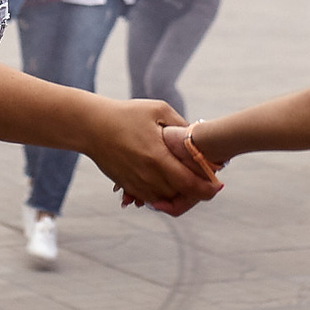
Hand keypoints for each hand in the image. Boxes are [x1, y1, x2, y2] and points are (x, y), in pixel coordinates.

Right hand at [90, 99, 220, 214]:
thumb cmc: (126, 114)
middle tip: (206, 181)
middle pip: (180, 195)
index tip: (218, 185)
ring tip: (187, 179)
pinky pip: (150, 198)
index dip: (207, 188)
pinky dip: (162, 194)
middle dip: (195, 191)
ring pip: (165, 199)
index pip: (189, 183)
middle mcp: (147, 175)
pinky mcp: (127, 185)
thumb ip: (181, 125)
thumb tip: (199, 136)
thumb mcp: (158, 110)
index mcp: (157, 157)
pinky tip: (167, 180)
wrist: (91, 127)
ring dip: (179, 193)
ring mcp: (136, 183)